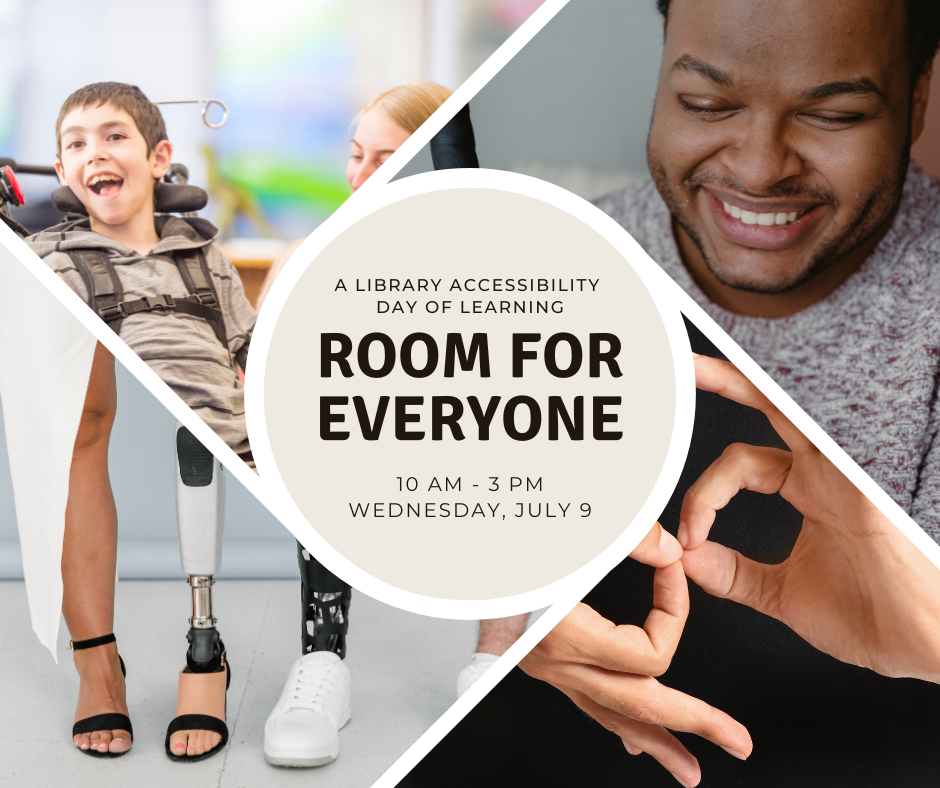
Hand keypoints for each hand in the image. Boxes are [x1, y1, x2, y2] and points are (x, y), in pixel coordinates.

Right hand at [520, 522, 751, 787]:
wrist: (453, 551)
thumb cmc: (497, 541)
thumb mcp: (565, 532)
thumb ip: (626, 537)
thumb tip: (670, 551)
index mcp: (563, 634)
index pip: (650, 653)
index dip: (676, 611)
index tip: (674, 567)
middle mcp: (554, 661)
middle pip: (640, 707)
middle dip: (693, 723)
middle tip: (736, 741)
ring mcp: (545, 668)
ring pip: (610, 719)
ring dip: (656, 741)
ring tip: (688, 768)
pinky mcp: (541, 662)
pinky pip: (586, 706)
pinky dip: (618, 725)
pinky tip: (634, 741)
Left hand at [681, 355, 939, 681]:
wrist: (935, 643)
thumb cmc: (880, 619)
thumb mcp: (786, 595)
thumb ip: (734, 575)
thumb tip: (685, 558)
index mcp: (810, 490)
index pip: (741, 464)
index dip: (702, 496)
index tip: (687, 538)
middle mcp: (827, 469)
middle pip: (768, 406)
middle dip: (722, 381)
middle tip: (679, 364)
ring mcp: (847, 467)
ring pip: (790, 403)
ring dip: (743, 380)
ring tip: (695, 365)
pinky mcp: (862, 478)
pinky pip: (820, 428)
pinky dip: (787, 407)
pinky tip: (757, 387)